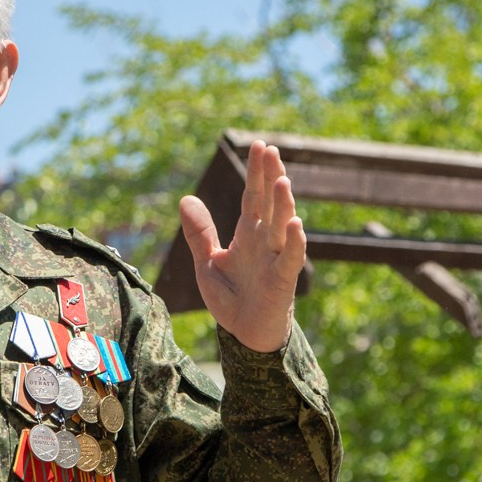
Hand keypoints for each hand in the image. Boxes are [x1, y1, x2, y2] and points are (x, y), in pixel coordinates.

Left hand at [178, 139, 306, 353]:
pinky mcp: (283, 281)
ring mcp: (276, 259)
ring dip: (283, 204)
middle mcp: (265, 241)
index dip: (256, 172)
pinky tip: (296, 225)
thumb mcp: (208, 263)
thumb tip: (186, 198)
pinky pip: (291, 259)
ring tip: (281, 180)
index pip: (253, 197)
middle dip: (270, 177)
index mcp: (248, 234)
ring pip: (283, 225)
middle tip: (271, 150)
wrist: (245, 335)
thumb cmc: (232, 299)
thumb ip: (199, 234)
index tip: (259, 146)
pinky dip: (295, 243)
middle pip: (270, 203)